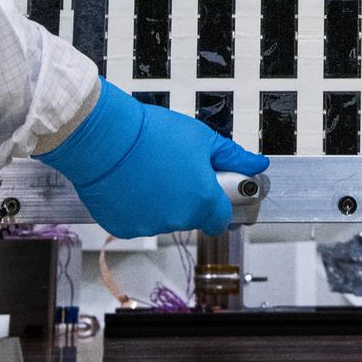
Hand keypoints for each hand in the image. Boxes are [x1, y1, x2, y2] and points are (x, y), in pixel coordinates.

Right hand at [39, 81, 268, 236]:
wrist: (104, 138)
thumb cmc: (152, 134)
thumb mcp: (202, 138)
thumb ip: (233, 157)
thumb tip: (257, 164)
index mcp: (202, 201)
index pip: (221, 218)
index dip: (219, 204)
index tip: (214, 191)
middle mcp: (177, 219)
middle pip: (191, 216)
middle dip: (188, 196)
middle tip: (176, 168)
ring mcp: (148, 226)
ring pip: (163, 218)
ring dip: (161, 201)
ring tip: (150, 170)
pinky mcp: (122, 227)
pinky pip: (137, 219)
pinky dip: (136, 205)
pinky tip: (132, 182)